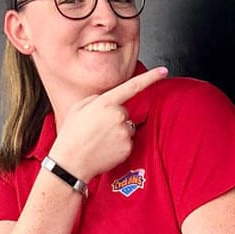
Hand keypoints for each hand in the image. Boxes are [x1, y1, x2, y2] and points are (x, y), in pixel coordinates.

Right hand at [49, 66, 167, 180]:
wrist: (71, 162)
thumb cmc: (72, 135)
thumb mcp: (78, 108)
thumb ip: (96, 99)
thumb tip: (106, 99)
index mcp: (105, 102)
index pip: (133, 86)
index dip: (150, 77)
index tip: (163, 70)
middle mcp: (118, 115)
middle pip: (125, 112)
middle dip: (115, 118)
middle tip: (97, 129)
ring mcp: (124, 132)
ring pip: (128, 127)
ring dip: (117, 132)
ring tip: (99, 139)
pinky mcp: (128, 147)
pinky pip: (128, 142)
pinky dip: (119, 145)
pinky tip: (105, 148)